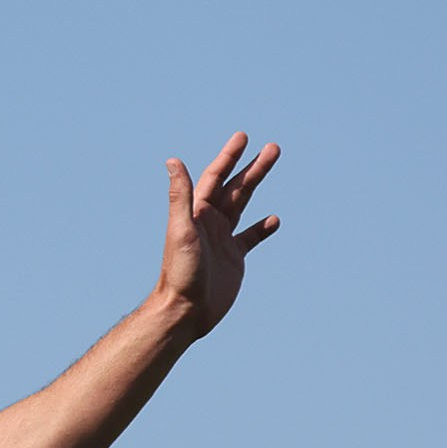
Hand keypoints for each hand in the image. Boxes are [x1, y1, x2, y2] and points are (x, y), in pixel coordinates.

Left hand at [155, 131, 279, 339]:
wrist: (185, 310)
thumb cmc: (180, 271)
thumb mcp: (180, 230)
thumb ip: (180, 196)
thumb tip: (172, 161)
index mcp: (197, 213)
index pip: (216, 177)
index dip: (229, 156)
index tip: (243, 138)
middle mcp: (209, 223)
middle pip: (235, 187)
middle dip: (252, 167)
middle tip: (273, 147)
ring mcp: (222, 239)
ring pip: (243, 205)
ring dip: (257, 185)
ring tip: (273, 168)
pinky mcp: (233, 258)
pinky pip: (250, 237)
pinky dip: (261, 227)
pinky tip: (273, 220)